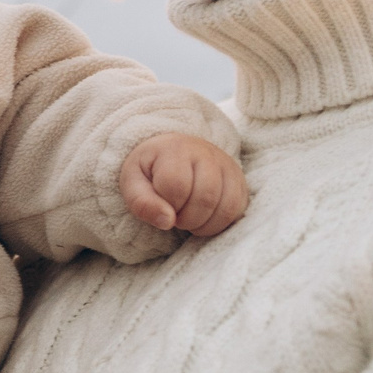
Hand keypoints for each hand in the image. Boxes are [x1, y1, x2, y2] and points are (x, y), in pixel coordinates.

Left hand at [118, 132, 247, 236]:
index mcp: (175, 149)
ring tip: (189, 217)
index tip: (161, 204)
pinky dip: (219, 223)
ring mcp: (227, 166)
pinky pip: (237, 210)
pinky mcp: (240, 180)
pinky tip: (204, 218)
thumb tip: (167, 222)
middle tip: (175, 215)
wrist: (172, 155)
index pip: (176, 186)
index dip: (167, 205)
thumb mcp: (133, 184)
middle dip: (186, 218)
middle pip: (204, 198)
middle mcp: (206, 152)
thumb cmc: (150, 172)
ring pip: (225, 206)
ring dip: (203, 224)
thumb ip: (142, 203)